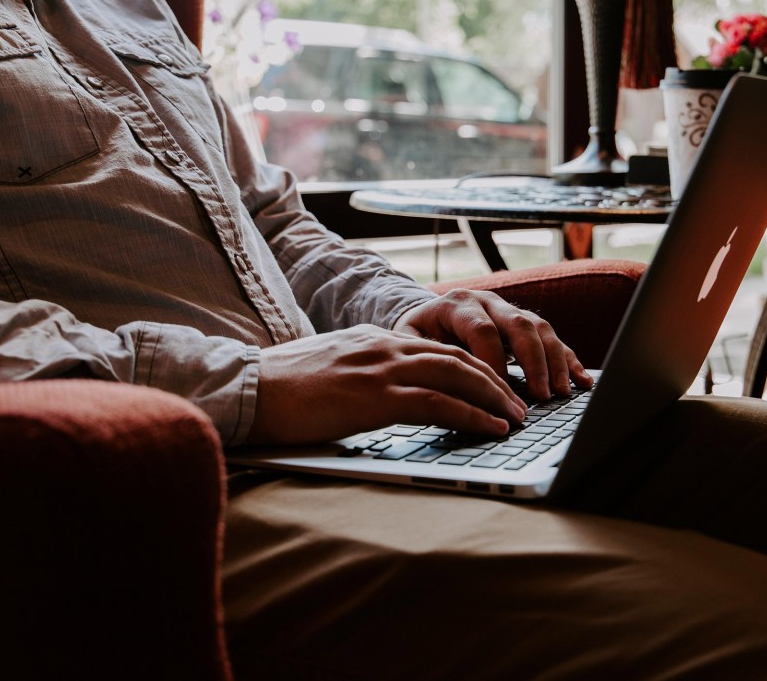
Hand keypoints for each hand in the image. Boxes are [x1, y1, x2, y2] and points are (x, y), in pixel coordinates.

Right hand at [247, 325, 527, 445]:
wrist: (247, 389)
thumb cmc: (280, 389)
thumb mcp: (330, 370)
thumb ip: (362, 373)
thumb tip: (383, 393)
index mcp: (374, 339)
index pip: (436, 349)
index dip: (471, 367)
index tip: (493, 385)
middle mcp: (384, 346)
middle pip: (457, 357)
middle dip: (495, 380)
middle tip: (519, 403)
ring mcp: (381, 369)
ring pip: (457, 375)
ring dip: (494, 397)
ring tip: (516, 418)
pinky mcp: (376, 397)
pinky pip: (438, 403)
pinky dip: (472, 414)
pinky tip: (491, 428)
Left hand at [394, 289, 592, 400]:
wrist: (424, 318)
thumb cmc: (416, 336)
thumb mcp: (409, 343)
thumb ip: (427, 356)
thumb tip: (447, 382)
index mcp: (457, 304)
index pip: (482, 330)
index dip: (494, 361)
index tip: (498, 392)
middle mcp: (488, 302)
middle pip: (520, 324)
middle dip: (534, 361)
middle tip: (541, 394)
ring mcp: (509, 310)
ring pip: (541, 329)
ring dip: (555, 362)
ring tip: (561, 392)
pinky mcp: (524, 325)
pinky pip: (552, 338)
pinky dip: (568, 359)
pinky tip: (581, 380)